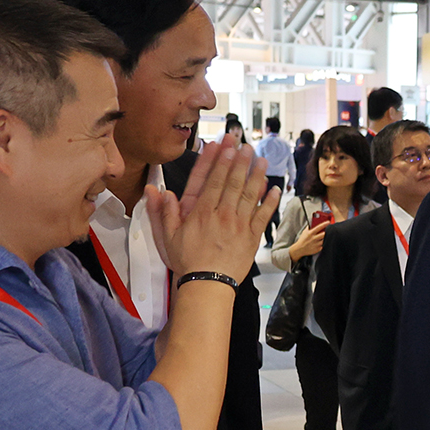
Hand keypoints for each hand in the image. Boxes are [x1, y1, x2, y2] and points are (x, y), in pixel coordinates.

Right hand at [149, 141, 264, 281]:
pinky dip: (269, 202)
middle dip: (239, 161)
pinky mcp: (252, 237)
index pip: (213, 180)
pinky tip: (274, 188)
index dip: (220, 161)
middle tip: (245, 145)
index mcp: (202, 212)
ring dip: (256, 175)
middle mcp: (222, 214)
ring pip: (250, 195)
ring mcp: (239, 224)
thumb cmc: (188, 261)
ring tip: (261, 159)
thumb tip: (156, 191)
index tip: (226, 146)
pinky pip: (262, 216)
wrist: (208, 283)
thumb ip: (163, 212)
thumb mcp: (167, 237)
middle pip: (233, 182)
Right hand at [289, 223, 329, 263]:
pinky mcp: (317, 249)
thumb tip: (314, 222)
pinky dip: (321, 244)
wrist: (299, 249)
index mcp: (310, 233)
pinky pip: (322, 245)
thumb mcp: (304, 232)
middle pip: (323, 234)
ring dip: (322, 239)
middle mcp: (313, 239)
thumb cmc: (302, 240)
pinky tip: (317, 244)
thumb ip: (309, 227)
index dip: (324, 224)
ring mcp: (316, 244)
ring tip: (319, 239)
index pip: (319, 227)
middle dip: (324, 233)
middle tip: (324, 233)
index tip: (328, 222)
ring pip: (323, 240)